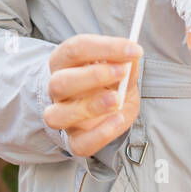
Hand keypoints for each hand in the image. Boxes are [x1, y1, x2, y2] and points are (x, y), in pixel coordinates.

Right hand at [43, 34, 142, 158]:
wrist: (107, 110)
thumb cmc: (109, 83)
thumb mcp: (120, 68)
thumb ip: (126, 63)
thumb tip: (133, 56)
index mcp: (64, 62)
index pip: (75, 49)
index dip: (104, 47)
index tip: (133, 49)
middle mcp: (57, 90)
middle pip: (59, 82)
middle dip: (92, 76)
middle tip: (122, 71)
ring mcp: (63, 117)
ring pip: (57, 116)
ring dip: (89, 106)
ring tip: (116, 100)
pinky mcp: (75, 140)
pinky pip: (80, 143)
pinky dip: (101, 134)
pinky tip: (118, 120)